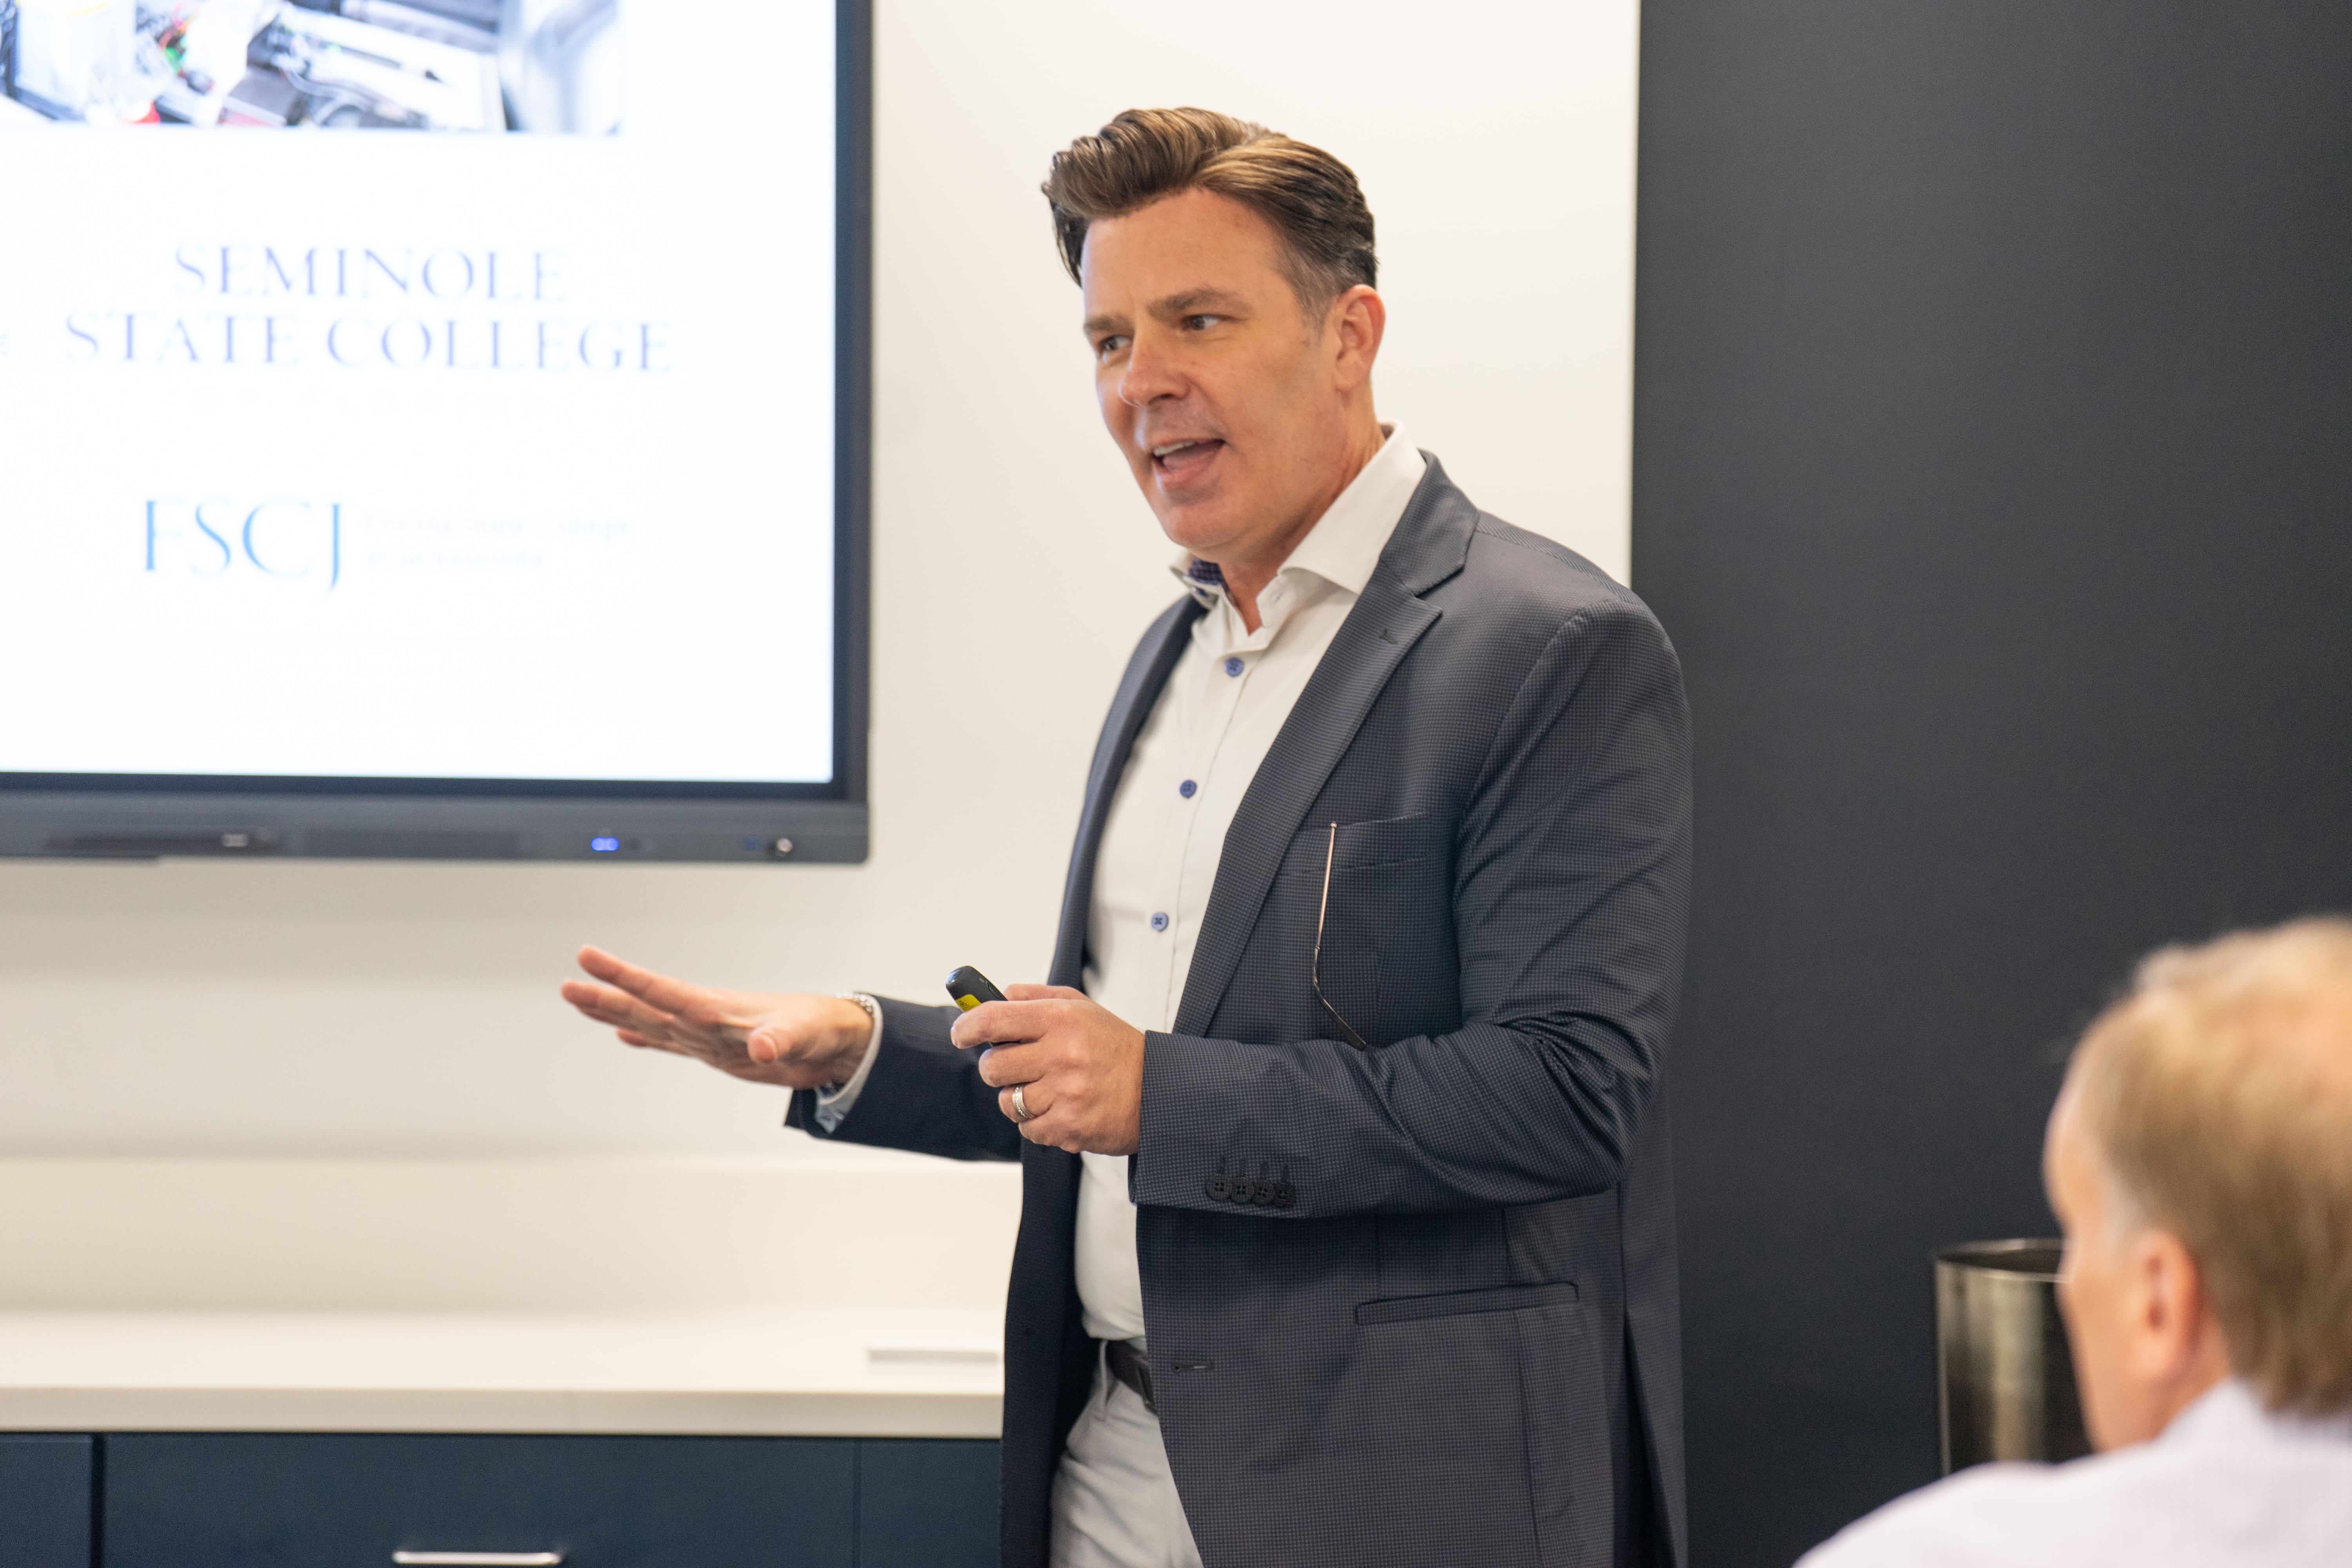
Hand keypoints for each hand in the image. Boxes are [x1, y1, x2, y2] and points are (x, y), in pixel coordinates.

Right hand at [559, 945, 874, 1090]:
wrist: (834, 1041)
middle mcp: (704, 1019)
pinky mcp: (716, 1051)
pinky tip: (624, 1035)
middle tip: (567, 984)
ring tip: (580, 1001)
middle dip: (606, 997)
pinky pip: (670, 1043)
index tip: (589, 957)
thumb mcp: (802, 1035)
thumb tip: (763, 1047)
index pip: (661, 990)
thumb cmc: (820, 1028)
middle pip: (645, 1007)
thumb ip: (780, 1040)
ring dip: (615, 1013)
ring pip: (650, 1022)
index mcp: (716, 1009)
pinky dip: (646, 1040)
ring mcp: (707, 1035)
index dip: (624, 977)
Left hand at [952, 984, 1144, 1153]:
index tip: (961, 1033)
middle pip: (993, 1066)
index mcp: (1061, 1020)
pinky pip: (1027, 1129)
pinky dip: (1037, 1122)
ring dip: (1018, 1098)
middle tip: (1016, 1066)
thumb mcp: (1082, 1008)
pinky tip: (1060, 1109)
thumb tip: (998, 994)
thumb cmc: (1116, 1049)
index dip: (967, 1026)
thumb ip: (1037, 997)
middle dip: (997, 1068)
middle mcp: (1061, 1054)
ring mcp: (1064, 1093)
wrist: (1157, 1092)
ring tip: (1047, 1090)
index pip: (994, 1018)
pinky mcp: (1068, 1127)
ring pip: (1007, 1101)